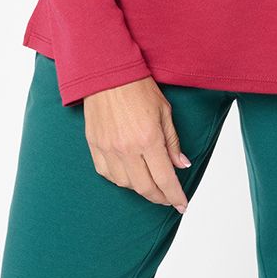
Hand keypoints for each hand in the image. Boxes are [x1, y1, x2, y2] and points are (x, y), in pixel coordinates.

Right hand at [83, 76, 192, 210]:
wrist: (107, 73)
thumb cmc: (137, 87)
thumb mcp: (164, 112)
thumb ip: (172, 142)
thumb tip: (181, 164)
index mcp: (149, 139)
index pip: (165, 178)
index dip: (175, 195)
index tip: (182, 205)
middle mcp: (127, 148)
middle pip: (145, 187)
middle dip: (160, 197)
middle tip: (168, 199)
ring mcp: (108, 148)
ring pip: (125, 184)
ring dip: (140, 188)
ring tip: (150, 184)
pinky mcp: (94, 145)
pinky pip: (107, 173)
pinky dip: (120, 179)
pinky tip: (129, 175)